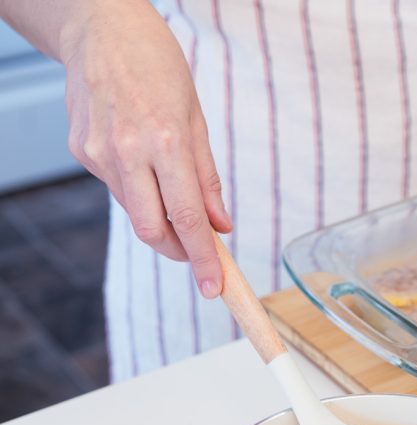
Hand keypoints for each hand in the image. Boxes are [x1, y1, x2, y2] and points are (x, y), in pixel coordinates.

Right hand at [61, 0, 229, 296]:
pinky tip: (141, 158)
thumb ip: (207, 177)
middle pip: (153, 230)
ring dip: (159, 217)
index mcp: (165, 142)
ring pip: (134, 212)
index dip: (202, 259)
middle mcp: (128, 152)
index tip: (215, 288)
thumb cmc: (157, 68)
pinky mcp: (81, 151)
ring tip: (171, 189)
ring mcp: (98, 154)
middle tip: (198, 252)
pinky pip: (118, 188)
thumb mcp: (196, 118)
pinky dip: (138, 189)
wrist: (100, 30)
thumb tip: (220, 226)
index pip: (188, 218)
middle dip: (178, 250)